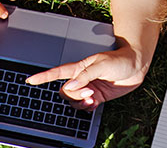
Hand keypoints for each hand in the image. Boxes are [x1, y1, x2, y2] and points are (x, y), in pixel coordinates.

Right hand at [26, 46, 146, 110]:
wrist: (136, 65)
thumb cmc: (120, 59)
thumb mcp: (102, 64)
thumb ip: (86, 75)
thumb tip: (71, 85)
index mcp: (80, 67)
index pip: (58, 72)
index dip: (44, 77)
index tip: (30, 80)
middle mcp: (82, 78)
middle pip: (65, 91)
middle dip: (74, 95)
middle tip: (89, 92)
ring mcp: (89, 88)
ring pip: (74, 100)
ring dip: (80, 102)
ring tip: (93, 98)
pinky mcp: (98, 96)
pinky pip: (85, 105)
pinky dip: (87, 107)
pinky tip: (94, 104)